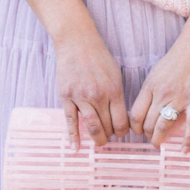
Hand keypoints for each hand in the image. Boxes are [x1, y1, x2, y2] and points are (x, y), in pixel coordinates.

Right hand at [54, 30, 129, 150]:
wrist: (76, 42)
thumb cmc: (98, 57)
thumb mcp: (115, 74)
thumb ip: (118, 96)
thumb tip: (121, 116)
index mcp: (114, 90)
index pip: (122, 120)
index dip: (123, 131)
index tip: (121, 132)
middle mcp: (98, 96)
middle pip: (107, 126)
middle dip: (110, 135)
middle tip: (110, 137)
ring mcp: (81, 97)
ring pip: (92, 126)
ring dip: (97, 138)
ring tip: (100, 143)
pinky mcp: (66, 97)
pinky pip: (70, 120)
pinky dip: (73, 136)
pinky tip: (75, 148)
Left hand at [129, 33, 189, 151]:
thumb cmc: (177, 58)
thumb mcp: (156, 73)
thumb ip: (151, 91)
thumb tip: (146, 109)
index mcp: (150, 87)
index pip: (136, 114)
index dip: (135, 127)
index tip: (138, 131)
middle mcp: (162, 94)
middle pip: (148, 122)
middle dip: (148, 135)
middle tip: (151, 139)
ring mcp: (179, 98)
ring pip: (164, 126)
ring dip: (159, 138)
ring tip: (159, 144)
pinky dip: (187, 140)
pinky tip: (184, 150)